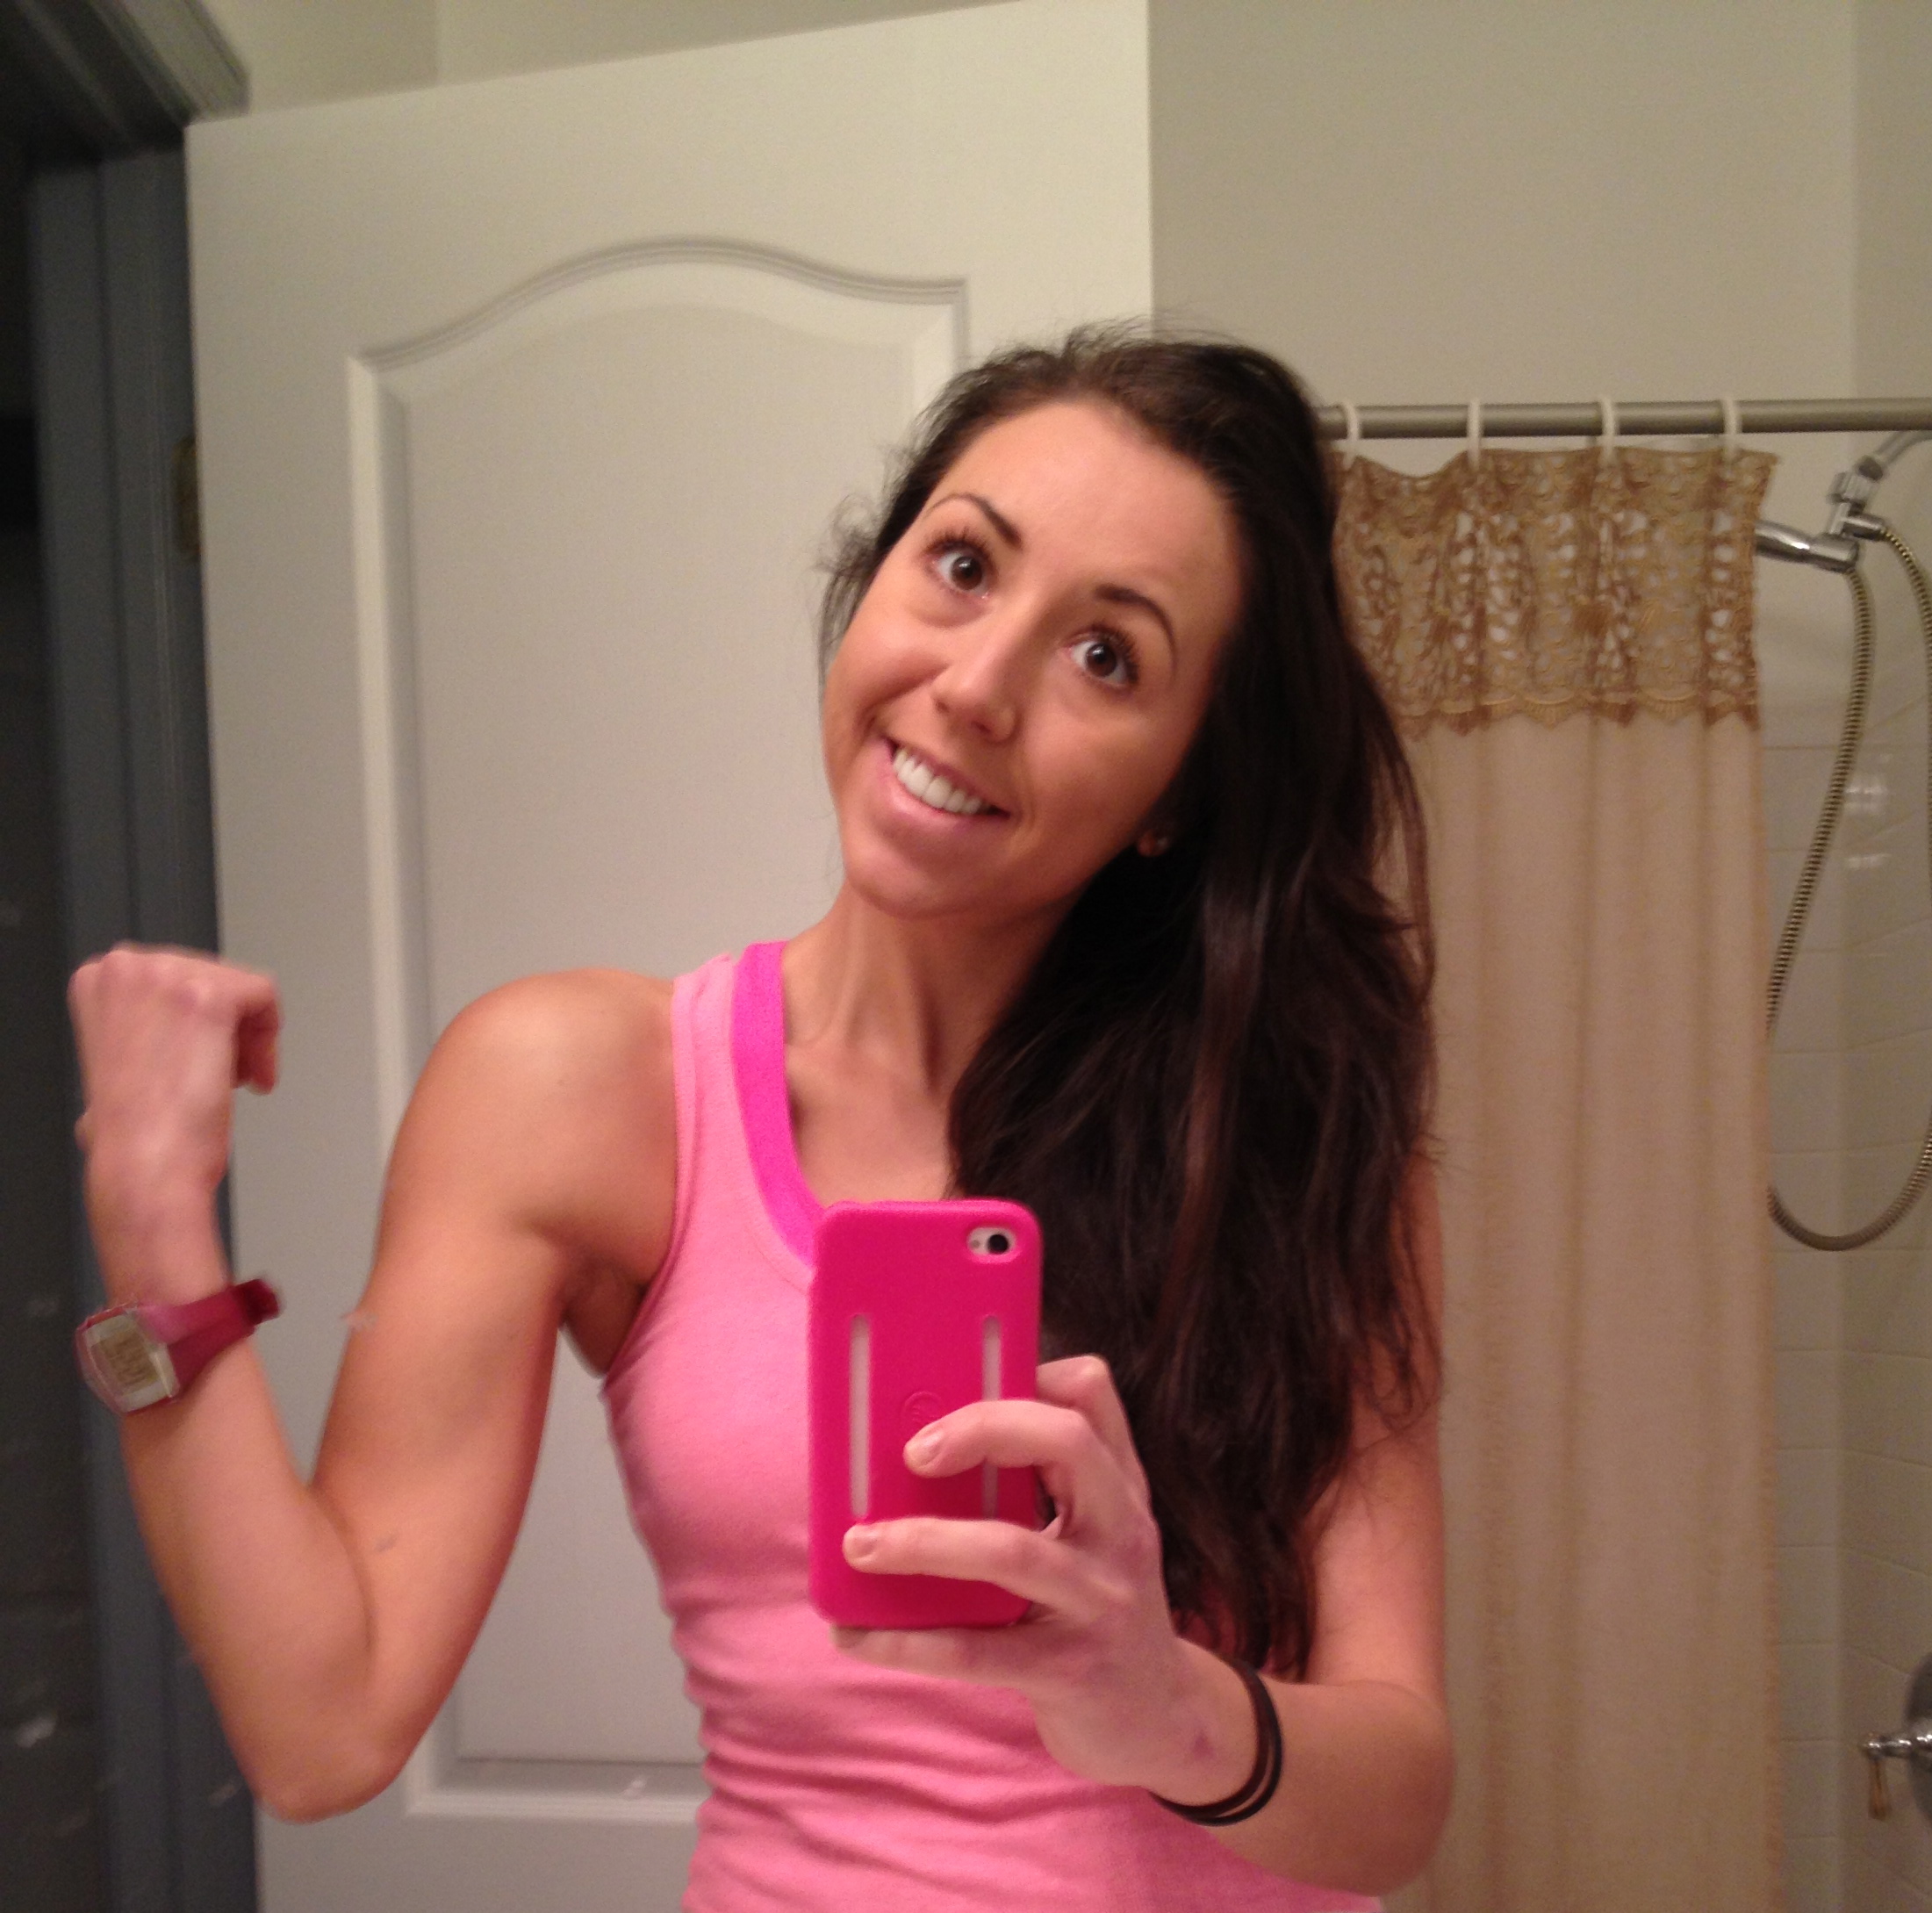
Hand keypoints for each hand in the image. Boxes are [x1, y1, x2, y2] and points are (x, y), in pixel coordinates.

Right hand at [69, 945, 280, 1294]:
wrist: (145, 1167)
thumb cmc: (132, 1133)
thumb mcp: (114, 1063)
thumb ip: (133, 1031)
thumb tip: (155, 1038)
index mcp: (98, 980)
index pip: (177, 977)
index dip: (198, 1023)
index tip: (200, 1055)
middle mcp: (126, 968)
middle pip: (213, 978)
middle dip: (226, 1031)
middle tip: (223, 1075)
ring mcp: (165, 976)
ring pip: (241, 989)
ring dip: (246, 1040)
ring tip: (230, 1081)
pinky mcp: (208, 995)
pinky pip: (265, 995)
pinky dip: (268, 1040)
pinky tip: (253, 1078)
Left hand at [832, 1355, 1248, 1798]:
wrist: (1159, 1720)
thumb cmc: (1098, 1610)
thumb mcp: (1092, 1537)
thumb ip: (1036, 1490)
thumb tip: (914, 1455)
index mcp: (1119, 1486)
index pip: (1091, 1395)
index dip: (1029, 1371)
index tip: (963, 1383)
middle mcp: (1120, 1531)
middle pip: (1066, 1442)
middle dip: (981, 1430)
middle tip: (913, 1453)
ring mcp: (1099, 1600)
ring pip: (1011, 1548)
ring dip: (923, 1541)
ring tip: (859, 1545)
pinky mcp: (1067, 1671)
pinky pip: (976, 1650)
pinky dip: (905, 1641)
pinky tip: (856, 1636)